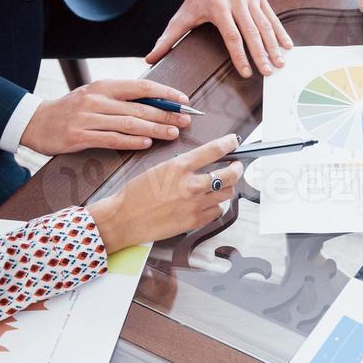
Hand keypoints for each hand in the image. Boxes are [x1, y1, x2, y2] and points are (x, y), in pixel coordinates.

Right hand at [21, 79, 192, 154]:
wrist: (36, 121)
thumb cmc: (73, 109)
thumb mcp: (96, 96)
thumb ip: (122, 99)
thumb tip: (158, 102)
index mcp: (104, 86)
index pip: (142, 86)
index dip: (166, 93)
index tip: (184, 100)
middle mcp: (97, 99)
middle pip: (139, 107)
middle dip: (166, 114)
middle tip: (186, 121)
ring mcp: (87, 118)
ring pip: (128, 123)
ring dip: (154, 129)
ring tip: (172, 133)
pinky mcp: (79, 136)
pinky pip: (111, 139)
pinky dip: (131, 141)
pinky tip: (146, 143)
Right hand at [88, 134, 242, 250]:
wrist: (125, 218)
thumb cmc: (136, 193)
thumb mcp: (158, 168)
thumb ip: (183, 165)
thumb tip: (203, 161)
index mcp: (179, 167)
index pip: (214, 150)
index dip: (229, 143)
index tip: (233, 141)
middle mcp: (190, 185)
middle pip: (230, 175)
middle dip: (237, 168)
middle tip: (236, 166)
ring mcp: (195, 205)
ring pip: (227, 194)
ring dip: (227, 187)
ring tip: (222, 185)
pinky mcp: (195, 221)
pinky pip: (217, 211)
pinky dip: (216, 205)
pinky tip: (209, 202)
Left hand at [145, 0, 292, 77]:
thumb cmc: (195, 2)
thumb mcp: (180, 19)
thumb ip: (167, 40)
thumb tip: (150, 58)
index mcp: (218, 9)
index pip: (232, 36)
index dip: (240, 56)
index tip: (246, 73)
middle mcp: (237, 2)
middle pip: (252, 32)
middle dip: (261, 54)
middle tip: (268, 72)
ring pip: (265, 25)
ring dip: (274, 45)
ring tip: (280, 63)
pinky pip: (272, 17)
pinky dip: (280, 32)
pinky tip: (287, 46)